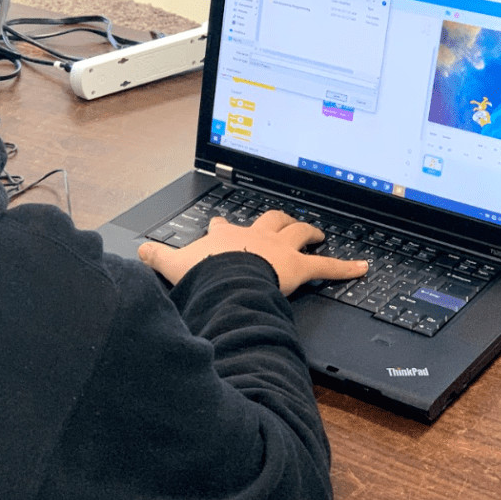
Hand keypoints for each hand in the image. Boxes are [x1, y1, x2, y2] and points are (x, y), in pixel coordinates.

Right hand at [138, 209, 369, 295]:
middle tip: (287, 222)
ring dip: (309, 232)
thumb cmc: (204, 274)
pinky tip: (363, 268)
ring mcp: (278, 248)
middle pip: (269, 220)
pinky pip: (327, 266)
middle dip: (278, 220)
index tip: (223, 225)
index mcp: (225, 236)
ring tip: (320, 233)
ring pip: (297, 232)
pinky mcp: (298, 266)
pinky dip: (346, 267)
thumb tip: (137, 250)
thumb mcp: (172, 264)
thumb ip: (155, 256)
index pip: (223, 225)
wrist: (226, 280)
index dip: (224, 225)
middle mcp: (254, 235)